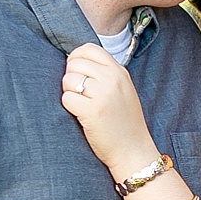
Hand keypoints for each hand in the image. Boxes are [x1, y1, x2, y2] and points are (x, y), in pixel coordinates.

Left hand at [62, 43, 161, 176]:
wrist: (133, 151)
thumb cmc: (125, 123)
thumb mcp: (123, 90)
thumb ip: (106, 74)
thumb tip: (75, 61)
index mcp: (119, 72)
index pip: (89, 48)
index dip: (76, 58)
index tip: (77, 72)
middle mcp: (112, 79)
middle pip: (75, 63)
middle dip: (71, 77)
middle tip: (80, 94)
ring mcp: (103, 94)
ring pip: (68, 79)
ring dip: (69, 93)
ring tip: (82, 105)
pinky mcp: (92, 111)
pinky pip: (67, 98)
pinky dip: (69, 107)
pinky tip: (81, 115)